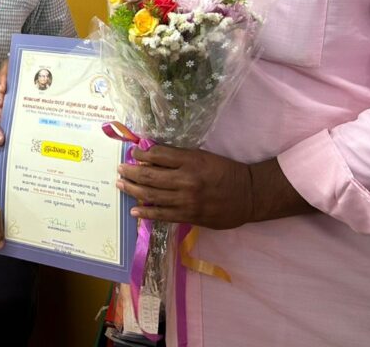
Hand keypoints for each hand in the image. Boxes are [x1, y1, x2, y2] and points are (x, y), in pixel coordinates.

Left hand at [116, 146, 253, 229]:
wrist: (249, 194)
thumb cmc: (225, 172)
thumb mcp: (203, 157)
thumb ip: (179, 157)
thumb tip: (152, 156)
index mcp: (190, 161)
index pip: (158, 155)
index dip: (141, 154)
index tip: (133, 153)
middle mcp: (186, 180)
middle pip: (150, 176)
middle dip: (131, 172)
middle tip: (120, 169)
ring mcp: (187, 200)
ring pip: (152, 196)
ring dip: (133, 190)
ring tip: (121, 186)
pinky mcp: (190, 216)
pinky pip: (163, 215)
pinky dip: (147, 213)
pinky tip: (135, 211)